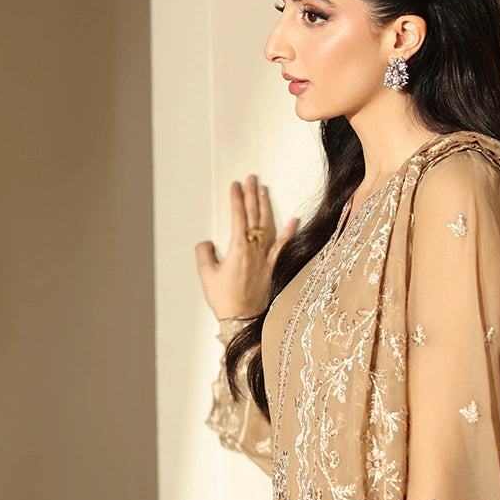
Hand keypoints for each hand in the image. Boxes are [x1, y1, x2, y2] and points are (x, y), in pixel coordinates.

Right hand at [195, 173, 298, 321]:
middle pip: (254, 216)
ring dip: (266, 206)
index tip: (235, 185)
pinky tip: (294, 218)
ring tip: (264, 190)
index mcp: (238, 249)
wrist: (242, 320)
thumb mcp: (207, 276)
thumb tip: (206, 243)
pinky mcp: (273, 267)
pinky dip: (289, 231)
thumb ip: (205, 255)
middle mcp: (255, 251)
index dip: (236, 199)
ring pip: (268, 226)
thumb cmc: (225, 301)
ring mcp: (266, 258)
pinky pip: (283, 246)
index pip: (238, 217)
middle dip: (251, 195)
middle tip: (251, 178)